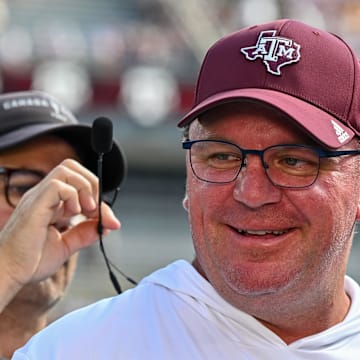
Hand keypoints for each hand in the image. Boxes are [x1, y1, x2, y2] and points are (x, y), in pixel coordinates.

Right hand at [0, 159, 119, 308]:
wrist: (7, 274)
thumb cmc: (29, 262)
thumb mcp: (66, 246)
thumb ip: (84, 234)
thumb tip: (106, 226)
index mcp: (51, 203)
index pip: (78, 183)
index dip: (97, 196)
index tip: (108, 219)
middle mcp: (44, 196)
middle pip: (71, 167)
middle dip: (92, 183)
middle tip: (94, 209)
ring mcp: (38, 197)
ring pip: (66, 169)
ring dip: (85, 188)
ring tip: (86, 210)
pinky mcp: (34, 205)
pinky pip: (57, 185)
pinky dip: (73, 196)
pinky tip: (72, 214)